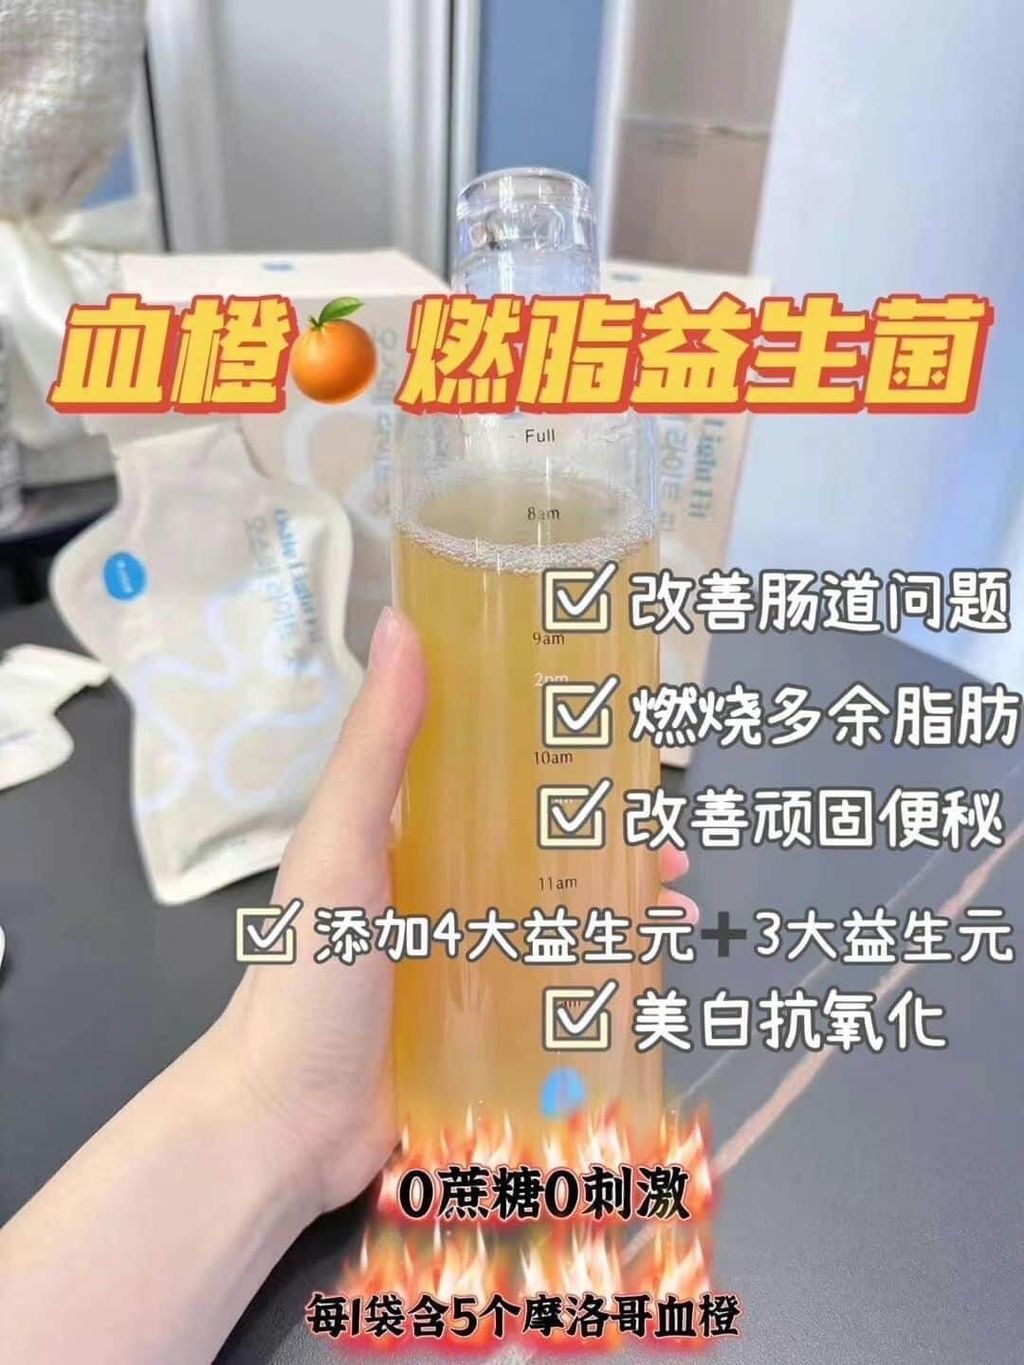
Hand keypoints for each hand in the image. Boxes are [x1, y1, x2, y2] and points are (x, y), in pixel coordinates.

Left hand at [215, 608, 698, 1216]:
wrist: (287, 1122)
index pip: (488, 770)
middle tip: (665, 839)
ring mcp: (466, 955)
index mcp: (404, 832)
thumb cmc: (310, 975)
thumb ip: (376, 749)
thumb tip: (404, 625)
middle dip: (608, 835)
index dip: (552, 748)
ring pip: (561, 909)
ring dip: (620, 899)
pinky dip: (608, 966)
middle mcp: (440, 885)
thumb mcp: (340, 849)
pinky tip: (651, 968)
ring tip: (672, 900)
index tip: (615, 736)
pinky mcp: (486, 1021)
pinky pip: (559, 980)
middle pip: (540, 843)